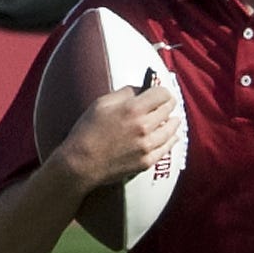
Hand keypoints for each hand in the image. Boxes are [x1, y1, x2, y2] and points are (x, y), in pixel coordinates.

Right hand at [49, 82, 177, 188]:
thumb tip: (142, 89)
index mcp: (133, 109)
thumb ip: (125, 92)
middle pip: (169, 109)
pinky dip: (171, 140)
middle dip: (167, 104)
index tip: (160, 93)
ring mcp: (148, 146)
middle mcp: (145, 127)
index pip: (163, 94)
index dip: (162, 91)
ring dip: (172, 121)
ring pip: (172, 129)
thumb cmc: (87, 131)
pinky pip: (167, 148)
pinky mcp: (147, 161)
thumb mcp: (101, 103)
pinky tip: (172, 137)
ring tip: (172, 119)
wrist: (81, 163)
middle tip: (165, 104)